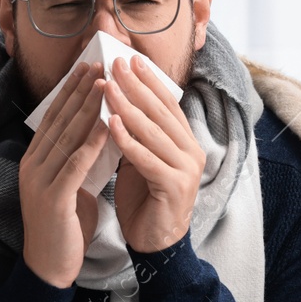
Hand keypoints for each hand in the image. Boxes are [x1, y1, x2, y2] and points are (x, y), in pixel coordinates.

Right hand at [18, 62, 107, 287]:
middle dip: (79, 91)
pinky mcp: (53, 199)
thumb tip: (96, 133)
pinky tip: (108, 126)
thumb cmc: (63, 227)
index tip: (88, 67)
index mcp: (34, 162)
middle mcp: (32, 167)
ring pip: (66, 138)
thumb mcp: (68, 187)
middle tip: (98, 63)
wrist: (49, 267)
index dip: (70, 92)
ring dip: (87, 109)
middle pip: (57, 121)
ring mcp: (40, 182)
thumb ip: (75, 161)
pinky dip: (92, 143)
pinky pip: (75, 165)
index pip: (52, 119)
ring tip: (105, 85)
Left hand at [103, 55, 203, 252]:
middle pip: (161, 111)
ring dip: (128, 106)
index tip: (128, 57)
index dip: (148, 80)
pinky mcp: (174, 187)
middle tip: (116, 62)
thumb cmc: (144, 200)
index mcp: (185, 142)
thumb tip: (118, 102)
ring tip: (109, 85)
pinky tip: (110, 124)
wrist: (153, 243)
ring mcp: (186, 169)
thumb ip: (137, 134)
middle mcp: (191, 151)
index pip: (166, 103)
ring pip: (154, 131)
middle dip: (137, 85)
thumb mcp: (140, 159)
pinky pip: (146, 158)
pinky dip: (128, 140)